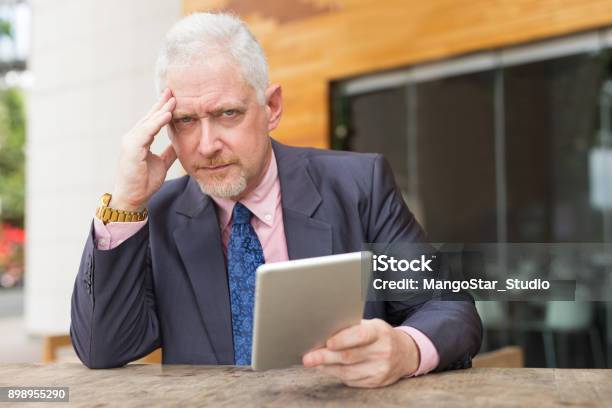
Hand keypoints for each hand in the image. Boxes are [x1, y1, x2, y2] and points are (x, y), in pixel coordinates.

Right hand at [111, 88, 176, 210]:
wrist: (133, 198)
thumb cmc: (144, 182)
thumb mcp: (162, 163)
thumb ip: (169, 152)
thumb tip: (179, 143)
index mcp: (140, 140)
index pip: (152, 120)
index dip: (163, 108)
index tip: (174, 97)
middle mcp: (133, 137)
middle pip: (150, 116)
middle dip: (162, 103)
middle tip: (173, 90)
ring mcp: (130, 142)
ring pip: (148, 122)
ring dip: (161, 110)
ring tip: (174, 100)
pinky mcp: (131, 148)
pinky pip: (146, 132)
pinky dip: (157, 123)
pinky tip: (167, 115)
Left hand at [302, 319, 419, 387]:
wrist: (406, 353)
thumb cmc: (380, 335)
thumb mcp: (372, 325)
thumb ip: (352, 327)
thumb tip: (324, 330)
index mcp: (379, 332)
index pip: (359, 335)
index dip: (341, 340)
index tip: (326, 342)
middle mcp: (382, 351)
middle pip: (349, 356)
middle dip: (325, 357)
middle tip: (308, 358)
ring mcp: (381, 369)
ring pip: (347, 372)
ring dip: (327, 367)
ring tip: (314, 362)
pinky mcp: (377, 382)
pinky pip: (352, 380)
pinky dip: (337, 374)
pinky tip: (328, 368)